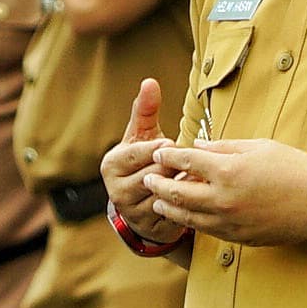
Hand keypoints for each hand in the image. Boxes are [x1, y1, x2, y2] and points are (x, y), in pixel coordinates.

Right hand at [103, 79, 189, 245]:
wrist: (142, 199)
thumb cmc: (142, 160)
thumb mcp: (142, 135)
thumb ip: (145, 110)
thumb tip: (150, 81)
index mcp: (112, 164)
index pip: (138, 153)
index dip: (158, 147)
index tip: (172, 142)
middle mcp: (116, 190)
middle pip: (154, 173)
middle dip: (173, 166)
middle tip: (188, 160)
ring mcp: (131, 210)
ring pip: (164, 192)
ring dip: (182, 184)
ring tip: (193, 175)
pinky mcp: (148, 225)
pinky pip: (172, 210)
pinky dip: (185, 201)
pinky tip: (194, 193)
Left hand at [142, 138, 306, 248]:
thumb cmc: (294, 168)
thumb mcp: (259, 147)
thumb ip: (224, 147)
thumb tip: (198, 147)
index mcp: (227, 170)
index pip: (186, 161)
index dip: (168, 157)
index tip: (158, 154)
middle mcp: (223, 199)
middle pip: (177, 193)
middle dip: (158, 185)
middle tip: (148, 179)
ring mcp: (229, 222)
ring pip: (187, 217)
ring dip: (168, 209)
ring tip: (157, 203)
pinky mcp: (238, 238)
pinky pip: (206, 230)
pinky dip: (191, 222)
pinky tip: (186, 217)